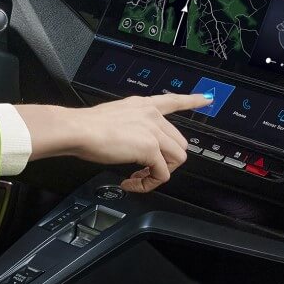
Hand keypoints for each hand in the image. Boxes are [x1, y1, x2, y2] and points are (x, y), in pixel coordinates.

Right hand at [15, 93, 212, 192]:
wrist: (77, 130)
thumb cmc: (85, 127)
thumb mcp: (111, 119)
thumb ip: (125, 127)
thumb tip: (125, 142)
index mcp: (142, 106)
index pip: (173, 101)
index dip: (192, 101)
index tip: (206, 99)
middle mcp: (152, 115)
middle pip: (178, 142)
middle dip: (166, 160)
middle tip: (144, 170)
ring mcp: (154, 132)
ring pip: (176, 159)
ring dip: (159, 173)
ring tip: (138, 178)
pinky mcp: (151, 149)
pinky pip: (162, 174)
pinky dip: (148, 184)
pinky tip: (131, 183)